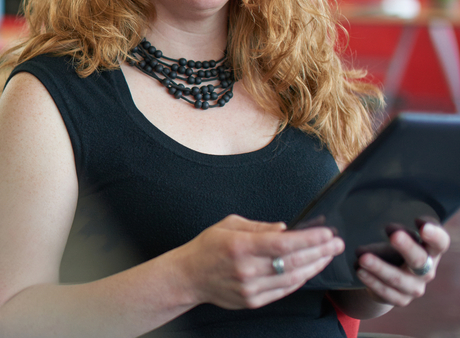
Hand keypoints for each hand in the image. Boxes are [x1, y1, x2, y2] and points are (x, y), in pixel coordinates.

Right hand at [181, 214, 344, 309]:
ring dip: (314, 266)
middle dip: (320, 251)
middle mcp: (247, 269)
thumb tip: (286, 229)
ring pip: (293, 278)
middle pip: (293, 261)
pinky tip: (309, 269)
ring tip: (327, 255)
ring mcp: (251, 288)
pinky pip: (284, 290)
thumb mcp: (228, 225)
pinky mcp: (253, 300)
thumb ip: (259, 227)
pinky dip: (299, 279)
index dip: (309, 239)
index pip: (283, 243)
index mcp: (240, 246)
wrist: (189, 276)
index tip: (326, 233)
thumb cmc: (207, 248)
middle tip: (336, 243)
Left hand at [356, 217, 450, 306]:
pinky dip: (372, 281)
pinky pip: (386, 292)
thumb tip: (390, 230)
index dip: (435, 235)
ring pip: (398, 278)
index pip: (440, 242)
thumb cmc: (396, 249)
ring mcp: (415, 287)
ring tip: (362, 258)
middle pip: (419, 259)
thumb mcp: (400, 237)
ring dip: (379, 267)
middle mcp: (427, 271)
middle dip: (407, 247)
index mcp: (431, 251)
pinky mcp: (400, 299)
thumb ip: (398, 232)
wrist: (387, 278)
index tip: (422, 226)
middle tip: (394, 236)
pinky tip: (360, 271)